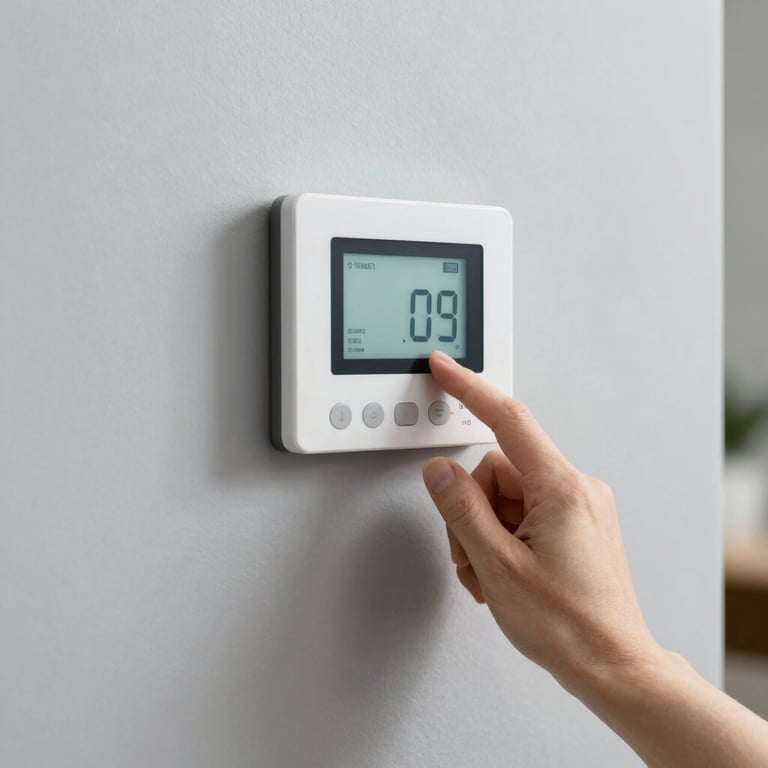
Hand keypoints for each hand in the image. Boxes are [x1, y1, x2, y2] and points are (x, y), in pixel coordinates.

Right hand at [422, 351, 659, 688]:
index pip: (507, 420)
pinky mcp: (575, 524)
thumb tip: (440, 472)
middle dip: (472, 511)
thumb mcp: (498, 566)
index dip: (469, 389)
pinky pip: (524, 512)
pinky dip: (504, 537)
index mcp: (560, 489)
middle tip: (473, 554)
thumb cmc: (569, 626)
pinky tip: (506, 571)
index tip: (445, 368)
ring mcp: (578, 507)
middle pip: (496, 471)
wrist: (612, 665)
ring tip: (493, 574)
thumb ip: (461, 510)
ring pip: (506, 496)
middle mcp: (575, 489)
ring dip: (485, 532)